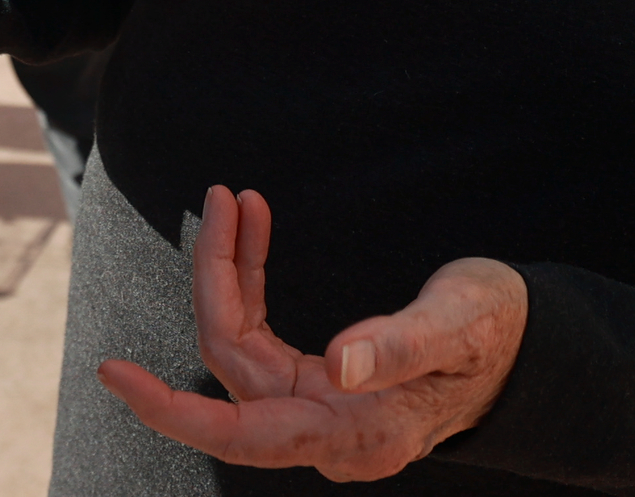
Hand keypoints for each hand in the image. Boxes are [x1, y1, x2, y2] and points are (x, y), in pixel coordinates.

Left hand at [97, 188, 526, 479]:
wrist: (522, 346)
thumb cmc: (498, 333)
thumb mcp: (461, 323)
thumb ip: (403, 344)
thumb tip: (338, 366)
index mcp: (360, 436)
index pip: (243, 432)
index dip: (173, 411)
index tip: (112, 374)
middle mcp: (328, 434)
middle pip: (233, 365)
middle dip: (215, 280)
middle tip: (224, 197)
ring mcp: (317, 409)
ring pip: (240, 344)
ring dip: (230, 271)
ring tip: (238, 199)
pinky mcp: (315, 383)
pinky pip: (259, 333)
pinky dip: (248, 278)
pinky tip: (251, 226)